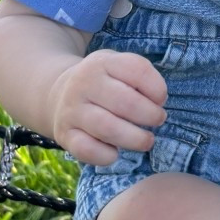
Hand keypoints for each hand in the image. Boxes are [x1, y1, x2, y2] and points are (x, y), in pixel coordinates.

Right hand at [49, 48, 167, 165]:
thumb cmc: (102, 82)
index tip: (160, 99)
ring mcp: (72, 110)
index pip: (137, 70)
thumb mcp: (117, 67)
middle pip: (125, 102)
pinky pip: (87, 150)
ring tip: (146, 140)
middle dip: (150, 115)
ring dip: (135, 139)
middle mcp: (84, 83)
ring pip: (108, 128)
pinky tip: (115, 153)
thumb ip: (139, 77)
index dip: (157, 88)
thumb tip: (157, 103)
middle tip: (158, 120)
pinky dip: (107, 156)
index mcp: (102, 63)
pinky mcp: (65, 135)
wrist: (59, 94)